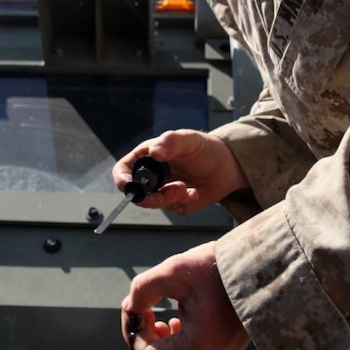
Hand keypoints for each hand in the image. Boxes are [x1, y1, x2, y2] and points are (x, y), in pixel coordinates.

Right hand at [113, 129, 247, 214]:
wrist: (227, 167)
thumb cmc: (205, 148)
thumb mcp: (189, 140)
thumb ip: (171, 143)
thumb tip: (154, 152)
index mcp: (146, 156)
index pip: (123, 171)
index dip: (123, 181)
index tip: (133, 188)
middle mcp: (150, 174)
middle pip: (135, 193)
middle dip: (150, 197)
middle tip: (169, 194)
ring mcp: (161, 190)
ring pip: (152, 203)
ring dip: (169, 199)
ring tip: (186, 189)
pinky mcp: (173, 202)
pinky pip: (170, 209)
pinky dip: (182, 203)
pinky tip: (194, 193)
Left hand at [122, 242, 249, 349]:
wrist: (261, 267)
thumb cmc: (219, 269)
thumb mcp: (173, 271)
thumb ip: (142, 290)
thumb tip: (130, 307)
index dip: (132, 327)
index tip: (134, 305)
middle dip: (146, 335)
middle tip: (144, 309)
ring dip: (161, 342)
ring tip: (162, 318)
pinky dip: (178, 344)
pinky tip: (179, 322)